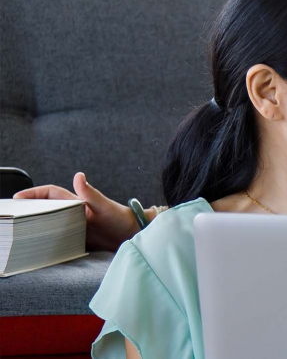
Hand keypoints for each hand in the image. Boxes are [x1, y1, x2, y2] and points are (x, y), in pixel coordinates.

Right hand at [14, 172, 141, 251]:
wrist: (135, 236)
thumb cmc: (122, 218)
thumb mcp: (105, 206)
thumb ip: (91, 193)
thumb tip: (78, 175)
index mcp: (76, 203)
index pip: (50, 194)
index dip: (33, 194)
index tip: (17, 199)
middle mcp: (73, 214)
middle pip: (45, 209)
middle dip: (28, 210)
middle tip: (12, 217)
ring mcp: (74, 227)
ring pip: (49, 225)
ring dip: (35, 228)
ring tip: (19, 234)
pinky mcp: (78, 241)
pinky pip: (58, 241)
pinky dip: (47, 243)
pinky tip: (38, 250)